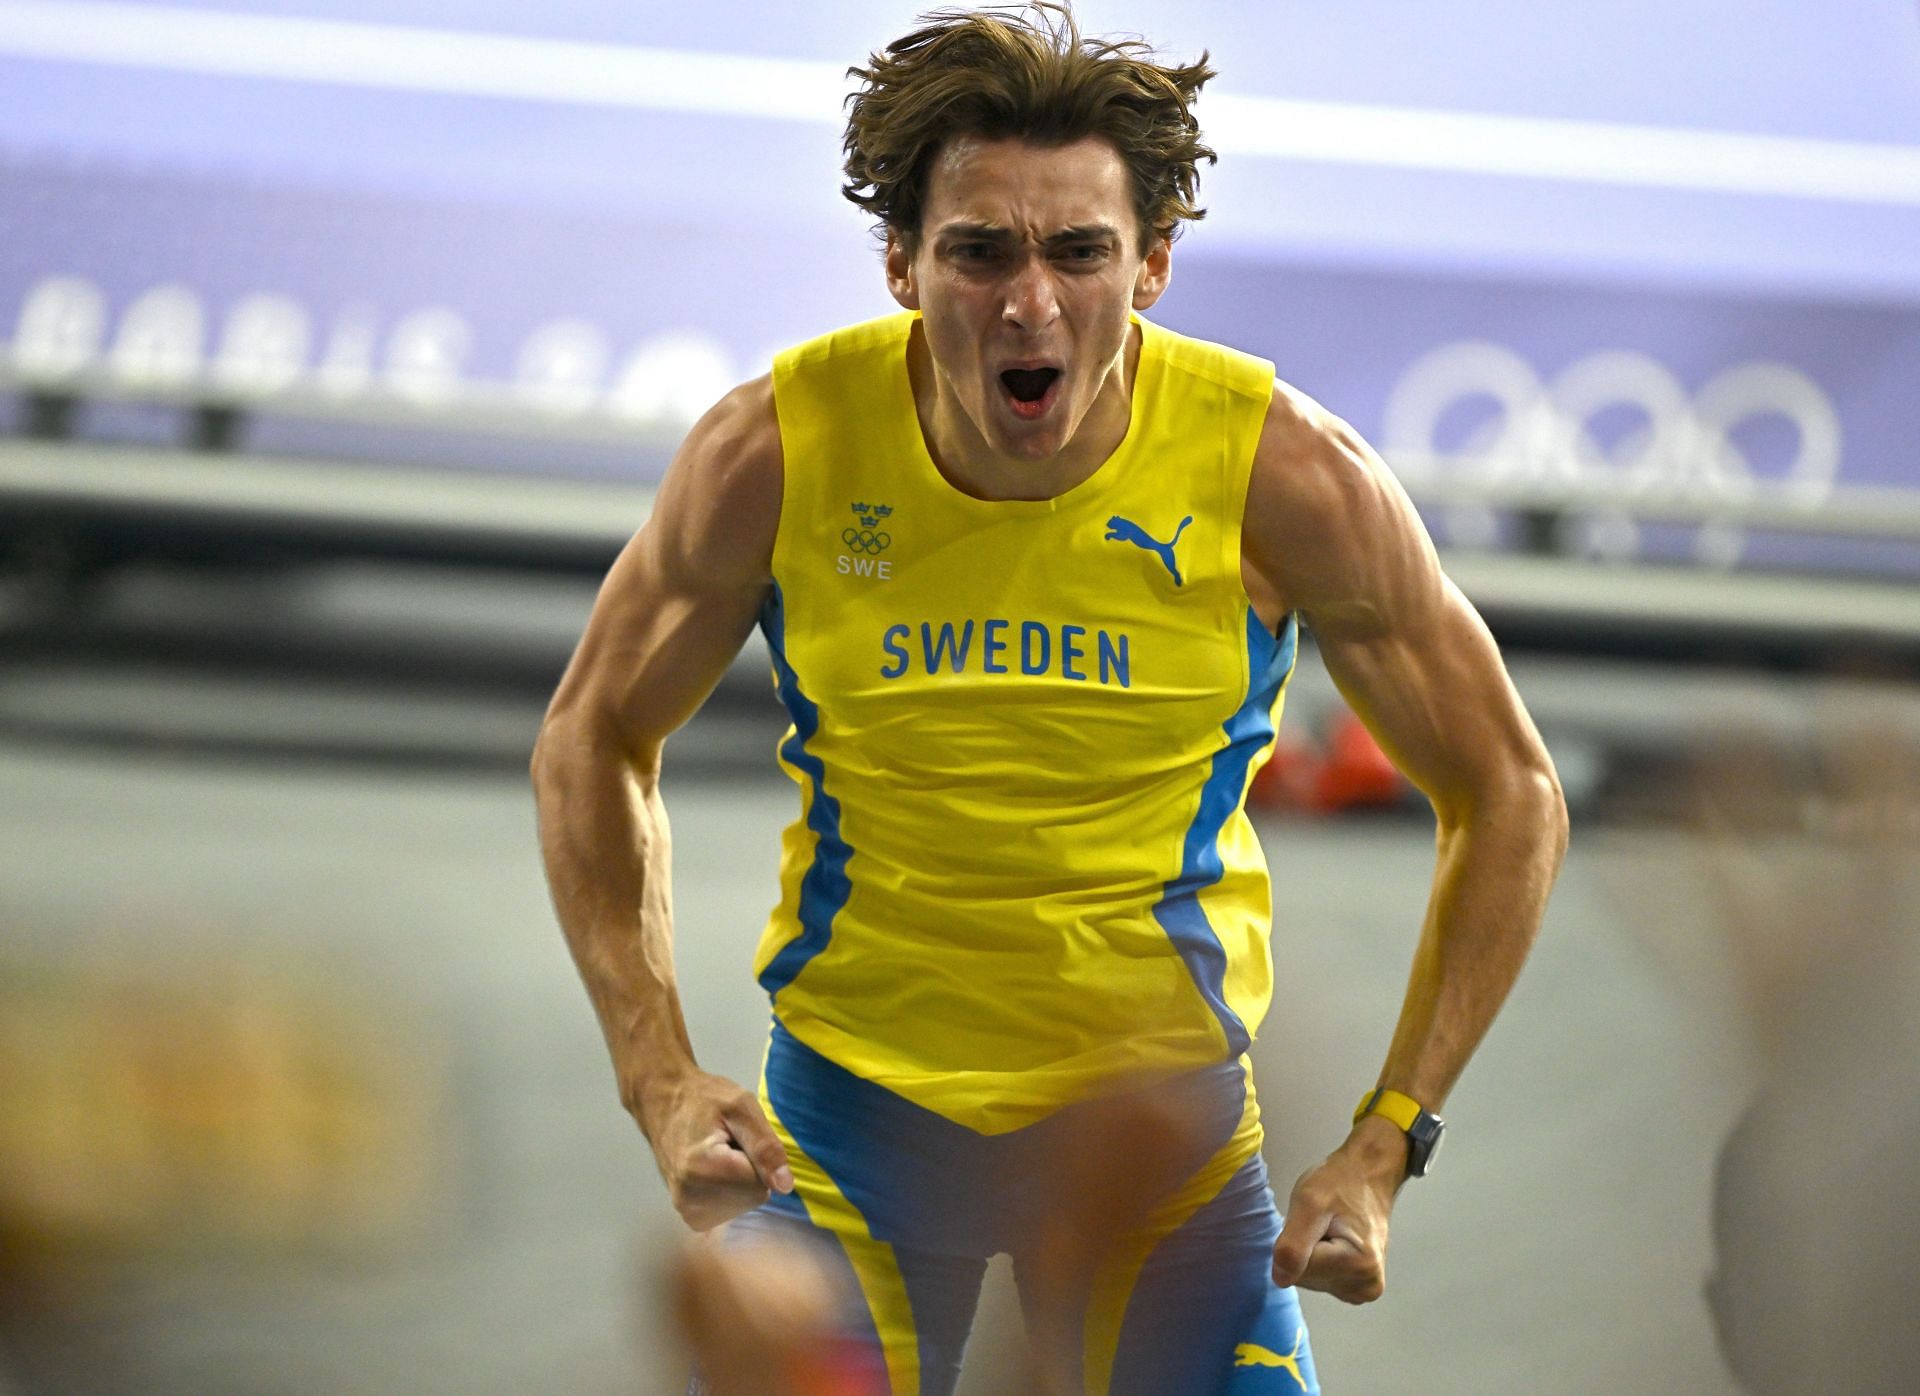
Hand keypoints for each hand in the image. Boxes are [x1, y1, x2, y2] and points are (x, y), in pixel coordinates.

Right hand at [634, 1068, 794, 1231]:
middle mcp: (690, 1198)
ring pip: (744, 1204)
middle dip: (748, 1170)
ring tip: (717, 1154)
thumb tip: (785, 1186)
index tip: (735, 1137)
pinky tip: (712, 1171)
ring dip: (739, 1181)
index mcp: (703, 1169)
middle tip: (726, 1144)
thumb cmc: (703, 1099)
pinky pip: (732, 1209)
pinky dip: (729, 1191)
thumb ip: (765, 1147)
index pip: (761, 1184)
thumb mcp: (742, 1107)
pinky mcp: (691, 1216)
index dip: (756, 1158)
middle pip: (752, 1197)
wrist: (663, 1103)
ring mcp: (688, 1211)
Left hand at [1270, 1117, 1404, 1303]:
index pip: (1297, 1271)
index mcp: (1358, 1266)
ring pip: (1310, 1280)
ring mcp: (1365, 1290)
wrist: (1367, 1176)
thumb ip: (1293, 1244)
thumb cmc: (1340, 1183)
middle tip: (1320, 1223)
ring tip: (1329, 1228)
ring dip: (1310, 1254)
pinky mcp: (1361, 1288)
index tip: (1314, 1221)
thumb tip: (1281, 1280)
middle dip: (1303, 1249)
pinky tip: (1333, 1241)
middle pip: (1305, 1278)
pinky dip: (1319, 1261)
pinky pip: (1321, 1280)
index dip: (1296, 1242)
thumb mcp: (1309, 1203)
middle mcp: (1367, 1286)